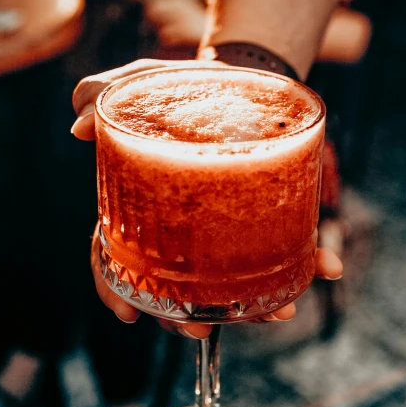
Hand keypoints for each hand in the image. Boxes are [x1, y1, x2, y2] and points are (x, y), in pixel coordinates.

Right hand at [72, 58, 342, 337]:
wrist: (236, 74)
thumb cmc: (179, 86)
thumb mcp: (137, 84)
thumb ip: (101, 96)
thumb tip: (79, 127)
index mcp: (143, 205)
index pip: (117, 257)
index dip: (116, 290)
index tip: (127, 317)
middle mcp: (181, 226)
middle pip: (172, 286)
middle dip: (184, 317)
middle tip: (200, 332)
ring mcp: (223, 225)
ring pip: (230, 280)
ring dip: (254, 305)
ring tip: (278, 312)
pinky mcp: (265, 211)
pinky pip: (284, 246)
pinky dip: (308, 260)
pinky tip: (326, 267)